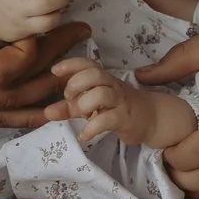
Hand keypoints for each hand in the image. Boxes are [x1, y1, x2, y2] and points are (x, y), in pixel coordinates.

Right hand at [0, 0, 89, 127]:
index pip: (1, 70)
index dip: (33, 54)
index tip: (50, 24)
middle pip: (9, 94)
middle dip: (52, 69)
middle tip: (81, 37)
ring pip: (0, 112)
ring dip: (41, 97)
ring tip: (75, 76)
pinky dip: (17, 112)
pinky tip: (43, 105)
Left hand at [45, 57, 196, 149]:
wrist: (152, 118)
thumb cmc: (117, 107)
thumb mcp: (92, 105)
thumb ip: (69, 107)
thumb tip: (46, 112)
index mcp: (103, 78)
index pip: (87, 63)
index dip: (70, 64)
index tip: (54, 71)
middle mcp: (112, 86)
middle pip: (94, 74)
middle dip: (75, 84)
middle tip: (69, 98)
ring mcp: (120, 101)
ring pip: (101, 94)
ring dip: (84, 104)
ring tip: (81, 116)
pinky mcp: (126, 119)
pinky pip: (106, 120)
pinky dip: (91, 128)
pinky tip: (84, 135)